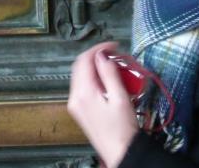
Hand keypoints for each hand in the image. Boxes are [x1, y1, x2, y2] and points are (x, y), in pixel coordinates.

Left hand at [67, 42, 139, 167]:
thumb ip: (109, 73)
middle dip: (96, 57)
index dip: (99, 48)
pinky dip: (94, 79)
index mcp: (83, 93)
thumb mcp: (120, 98)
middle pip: (80, 66)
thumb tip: (102, 55)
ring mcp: (75, 104)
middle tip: (114, 55)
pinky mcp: (79, 110)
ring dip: (95, 68)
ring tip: (114, 67)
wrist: (121, 153)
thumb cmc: (123, 129)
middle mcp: (74, 97)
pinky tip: (108, 82)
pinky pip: (83, 87)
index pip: (84, 60)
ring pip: (81, 76)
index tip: (114, 46)